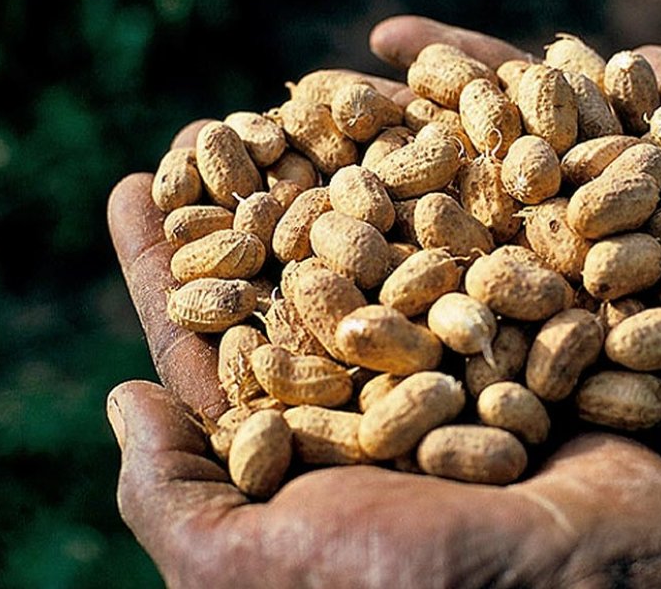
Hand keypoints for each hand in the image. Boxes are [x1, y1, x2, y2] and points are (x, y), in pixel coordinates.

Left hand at [105, 125, 660, 585]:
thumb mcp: (255, 567)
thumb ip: (178, 498)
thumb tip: (125, 400)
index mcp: (296, 474)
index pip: (210, 356)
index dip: (167, 273)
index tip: (133, 191)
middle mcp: (369, 428)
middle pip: (297, 296)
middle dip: (258, 213)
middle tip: (225, 133)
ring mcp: (454, 394)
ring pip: (391, 275)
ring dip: (354, 197)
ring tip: (317, 117)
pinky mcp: (534, 370)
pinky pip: (487, 284)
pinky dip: (460, 219)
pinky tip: (429, 147)